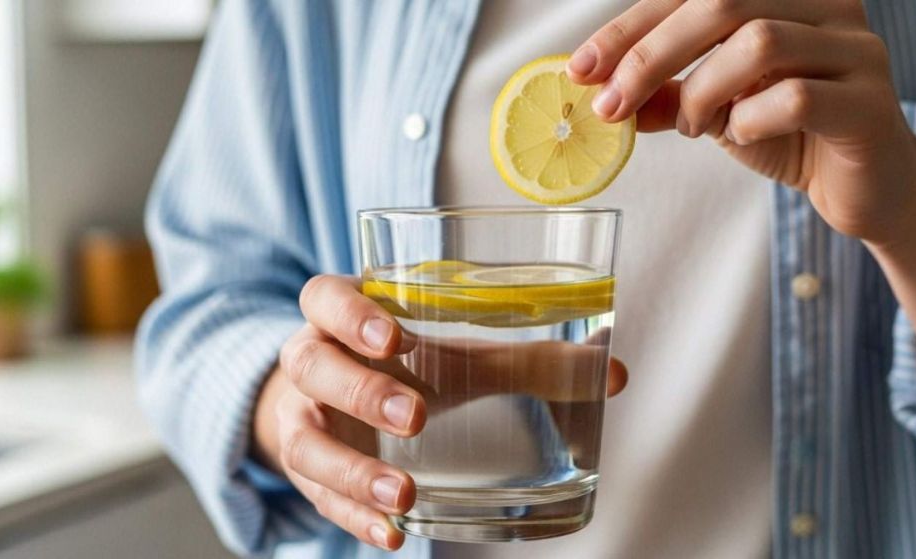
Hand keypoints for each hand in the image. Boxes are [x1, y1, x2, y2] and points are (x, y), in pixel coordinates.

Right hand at [252, 275, 627, 550]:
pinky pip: (318, 496)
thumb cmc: (406, 364)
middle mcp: (312, 360)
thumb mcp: (455, 354)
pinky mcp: (307, 470)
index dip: (349, 314)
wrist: (332, 401)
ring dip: (354, 470)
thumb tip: (612, 375)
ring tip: (405, 495)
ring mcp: (302, 419)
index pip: (325, 297)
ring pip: (305, 440)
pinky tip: (392, 534)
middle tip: (416, 416)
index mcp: (343, 315)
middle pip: (313, 366)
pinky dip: (354, 518)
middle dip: (362, 392)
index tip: (394, 339)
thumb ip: (527, 360)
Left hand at [568, 0, 915, 245]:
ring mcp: (855, 48)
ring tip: (694, 127)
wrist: (866, 188)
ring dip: (702, 92)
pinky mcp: (870, 101)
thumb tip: (599, 90)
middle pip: (721, 2)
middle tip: (611, 106)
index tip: (582, 69)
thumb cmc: (788, 134)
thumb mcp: (714, 109)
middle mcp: (825, 4)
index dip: (630, 27)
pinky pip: (794, 98)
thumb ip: (665, 94)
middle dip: (649, 56)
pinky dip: (748, 121)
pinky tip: (740, 135)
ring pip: (758, 43)